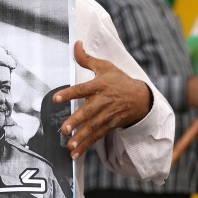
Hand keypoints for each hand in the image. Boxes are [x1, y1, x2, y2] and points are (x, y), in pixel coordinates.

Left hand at [53, 41, 151, 158]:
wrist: (141, 98)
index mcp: (100, 86)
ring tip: (69, 145)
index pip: (82, 89)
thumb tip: (76, 44)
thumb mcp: (105, 66)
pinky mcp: (109, 125)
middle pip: (88, 112)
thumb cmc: (119, 80)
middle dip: (76, 121)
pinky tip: (75, 153)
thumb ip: (87, 58)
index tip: (55, 99)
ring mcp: (107, 115)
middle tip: (64, 129)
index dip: (69, 93)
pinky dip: (86, 145)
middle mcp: (103, 102)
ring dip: (81, 137)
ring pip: (93, 127)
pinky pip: (96, 136)